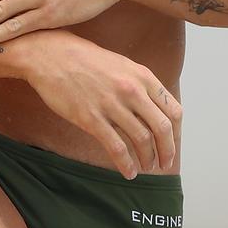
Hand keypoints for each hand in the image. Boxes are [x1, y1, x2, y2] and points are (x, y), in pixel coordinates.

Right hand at [24, 31, 181, 178]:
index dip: (176, 133)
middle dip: (167, 151)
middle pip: (162, 128)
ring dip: (148, 159)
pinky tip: (128, 172)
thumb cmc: (85, 59)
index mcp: (142, 75)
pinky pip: (116, 147)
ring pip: (142, 140)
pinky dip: (126, 164)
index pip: (173, 110)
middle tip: (165, 164)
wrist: (51, 55)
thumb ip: (140, 85)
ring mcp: (111, 104)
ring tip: (146, 168)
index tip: (172, 144)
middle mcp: (131, 90)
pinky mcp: (91, 118)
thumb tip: (154, 110)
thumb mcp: (121, 64)